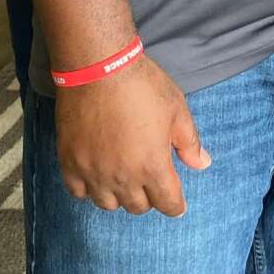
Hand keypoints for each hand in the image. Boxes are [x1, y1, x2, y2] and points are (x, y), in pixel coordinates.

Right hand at [54, 55, 210, 216]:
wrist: (98, 67)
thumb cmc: (142, 85)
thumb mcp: (176, 109)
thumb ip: (189, 142)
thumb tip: (203, 164)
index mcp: (153, 166)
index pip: (168, 203)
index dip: (176, 205)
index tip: (177, 204)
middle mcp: (122, 177)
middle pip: (138, 207)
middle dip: (149, 197)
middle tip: (151, 181)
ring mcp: (93, 172)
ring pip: (108, 204)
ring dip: (120, 196)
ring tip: (124, 178)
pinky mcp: (69, 162)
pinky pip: (78, 192)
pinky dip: (89, 189)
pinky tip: (96, 175)